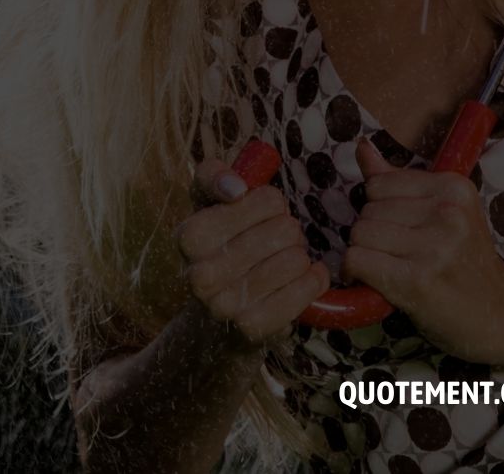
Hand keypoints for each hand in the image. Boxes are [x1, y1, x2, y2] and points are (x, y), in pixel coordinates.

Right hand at [174, 155, 328, 351]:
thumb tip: (236, 188)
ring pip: (296, 259)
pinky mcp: (252, 328)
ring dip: (299, 255)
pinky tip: (306, 278)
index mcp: (189, 236)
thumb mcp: (208, 203)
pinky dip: (314, 280)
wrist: (215, 318)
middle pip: (285, 229)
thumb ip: (214, 176)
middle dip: (288, 231)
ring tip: (285, 260)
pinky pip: (305, 289)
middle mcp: (200, 274)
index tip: (262, 214)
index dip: (272, 204)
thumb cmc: (220, 245)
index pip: (267, 201)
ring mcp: (225, 305)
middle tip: (276, 241)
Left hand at [343, 137, 503, 362]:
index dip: (379, 207)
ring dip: (363, 252)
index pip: (380, 183)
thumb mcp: (444, 211)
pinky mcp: (417, 280)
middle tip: (393, 252)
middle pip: (368, 209)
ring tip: (385, 265)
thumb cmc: (465, 261)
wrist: (497, 312)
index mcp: (454, 187)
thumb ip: (398, 180)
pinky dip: (353, 271)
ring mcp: (434, 247)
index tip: (395, 227)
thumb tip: (362, 147)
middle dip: (371, 231)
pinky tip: (368, 279)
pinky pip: (358, 260)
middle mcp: (446, 212)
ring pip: (360, 233)